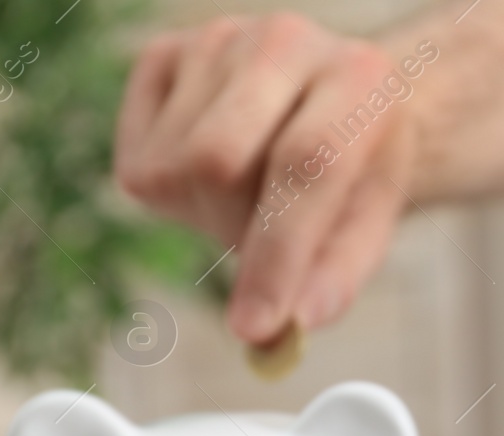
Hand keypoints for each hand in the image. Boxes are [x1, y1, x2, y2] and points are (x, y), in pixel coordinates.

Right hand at [114, 14, 414, 344]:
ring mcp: (219, 39)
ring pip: (173, 166)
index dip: (275, 256)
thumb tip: (288, 329)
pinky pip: (138, 162)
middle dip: (230, 228)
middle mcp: (287, 42)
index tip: (254, 327)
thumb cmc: (351, 167)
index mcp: (359, 76)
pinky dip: (169, 193)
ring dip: (204, 214)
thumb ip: (335, 277)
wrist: (329, 97)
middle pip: (215, 160)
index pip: (304, 166)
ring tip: (245, 198)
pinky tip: (207, 175)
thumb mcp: (365, 221)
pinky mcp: (164, 54)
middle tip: (259, 239)